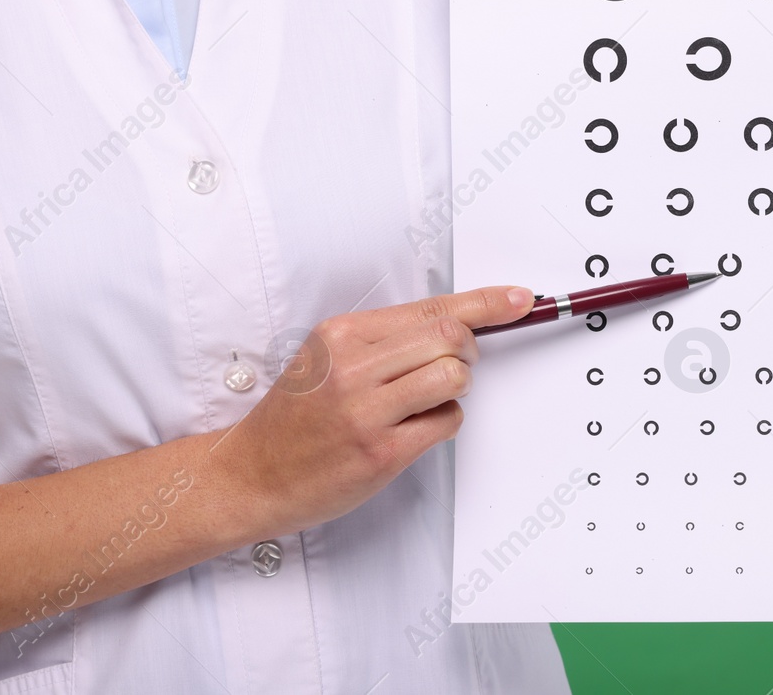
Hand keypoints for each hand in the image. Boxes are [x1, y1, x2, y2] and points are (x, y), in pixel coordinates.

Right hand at [227, 284, 533, 538]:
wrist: (253, 473)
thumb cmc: (296, 417)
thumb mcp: (327, 358)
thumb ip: (385, 340)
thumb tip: (457, 325)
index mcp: (342, 333)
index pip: (432, 307)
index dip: (486, 303)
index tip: (520, 299)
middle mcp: (353, 366)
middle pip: (451, 337)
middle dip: (467, 351)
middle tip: (453, 366)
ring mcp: (366, 410)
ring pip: (454, 376)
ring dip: (455, 388)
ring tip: (425, 400)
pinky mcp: (381, 452)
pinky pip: (446, 422)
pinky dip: (444, 422)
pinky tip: (414, 429)